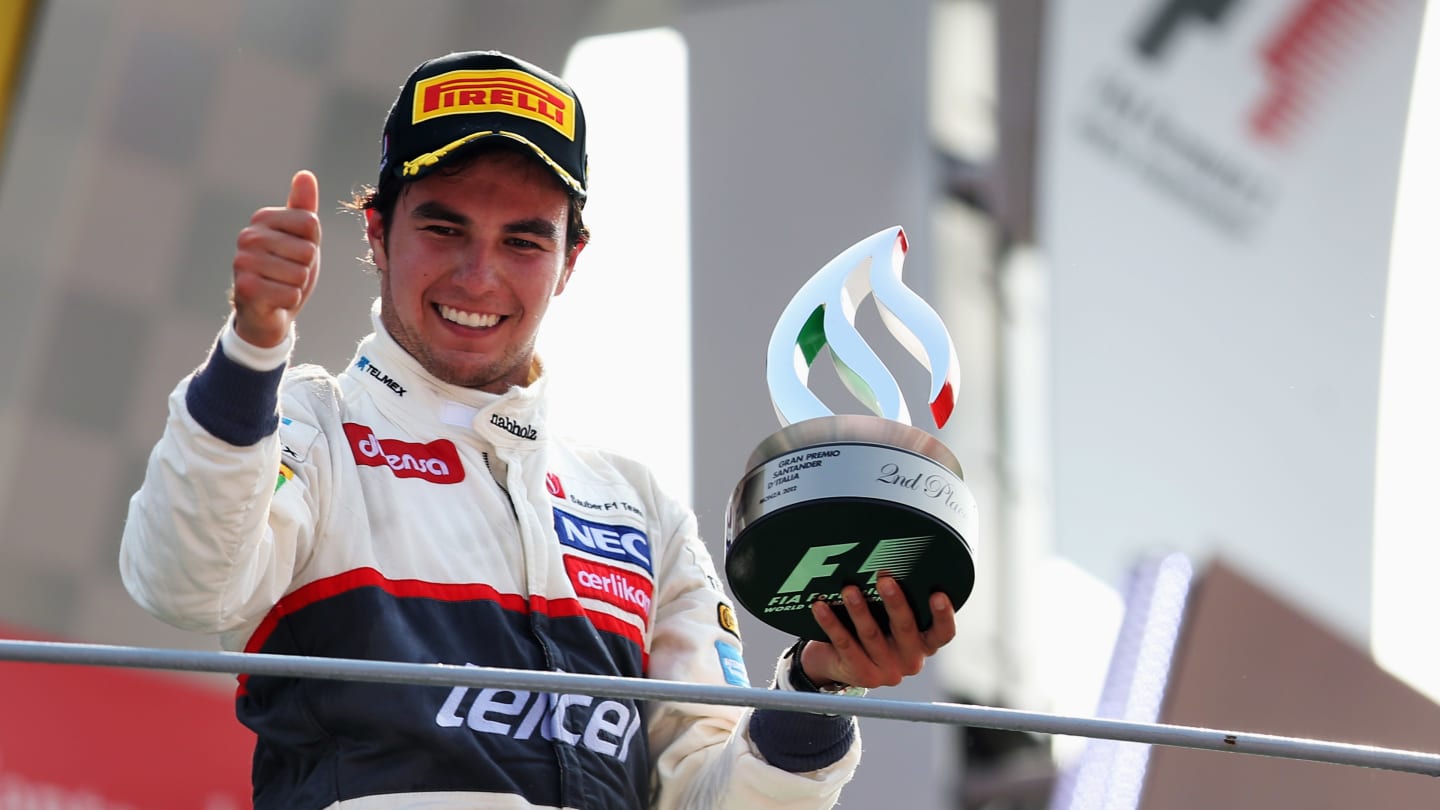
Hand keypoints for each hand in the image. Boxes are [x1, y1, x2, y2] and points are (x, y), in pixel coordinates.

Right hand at [231, 170, 321, 347]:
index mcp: (263, 219)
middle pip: (308, 250)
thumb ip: (303, 208)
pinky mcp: (245, 287)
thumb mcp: (301, 238)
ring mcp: (243, 261)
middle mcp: (248, 236)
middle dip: (305, 268)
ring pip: (300, 274)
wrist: (266, 312)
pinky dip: (290, 301)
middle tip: (287, 274)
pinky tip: (275, 300)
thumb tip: (305, 175)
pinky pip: (292, 294)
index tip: (295, 253)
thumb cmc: (286, 269)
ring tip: (280, 286)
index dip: (312, 244)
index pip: (311, 224)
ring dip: (297, 286)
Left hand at [800, 574, 955, 688]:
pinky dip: (831, 623)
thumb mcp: (890, 620)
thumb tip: (885, 559)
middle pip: (905, 630)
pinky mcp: (861, 674)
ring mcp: (886, 671)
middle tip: (885, 580)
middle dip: (896, 603)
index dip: (943, 616)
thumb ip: (895, 602)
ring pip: (872, 635)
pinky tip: (821, 607)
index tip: (938, 594)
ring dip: (860, 610)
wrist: (839, 663)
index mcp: (924, 644)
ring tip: (849, 590)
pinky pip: (844, 644)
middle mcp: (910, 660)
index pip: (942, 633)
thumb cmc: (873, 630)